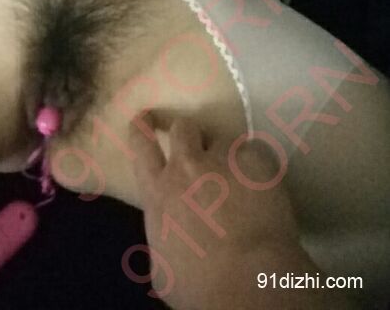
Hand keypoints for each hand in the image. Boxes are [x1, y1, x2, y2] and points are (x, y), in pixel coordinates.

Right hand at [129, 117, 299, 309]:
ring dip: (225, 155)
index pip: (142, 145)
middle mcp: (187, 167)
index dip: (142, 128)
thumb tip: (167, 229)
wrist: (249, 282)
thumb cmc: (199, 286)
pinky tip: (263, 187)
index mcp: (158, 192)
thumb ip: (161, 233)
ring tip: (237, 177)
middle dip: (187, 133)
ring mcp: (223, 161)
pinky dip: (256, 167)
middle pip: (182, 128)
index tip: (144, 119)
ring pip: (222, 139)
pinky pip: (254, 153)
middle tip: (195, 145)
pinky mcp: (257, 163)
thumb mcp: (162, 266)